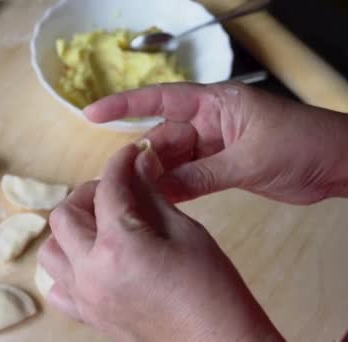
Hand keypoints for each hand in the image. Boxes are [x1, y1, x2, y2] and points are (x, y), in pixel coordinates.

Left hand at [38, 143, 282, 340]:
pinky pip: (58, 287)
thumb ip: (151, 196)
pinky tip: (90, 262)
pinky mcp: (89, 316)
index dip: (119, 164)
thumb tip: (138, 165)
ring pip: (51, 250)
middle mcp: (91, 272)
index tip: (130, 155)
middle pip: (65, 215)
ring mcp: (86, 297)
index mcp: (118, 246)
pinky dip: (67, 268)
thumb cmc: (212, 289)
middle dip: (88, 194)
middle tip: (116, 192)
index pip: (106, 189)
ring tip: (99, 226)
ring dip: (70, 230)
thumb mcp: (186, 231)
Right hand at [85, 83, 347, 203]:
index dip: (124, 105)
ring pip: (173, 162)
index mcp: (214, 104)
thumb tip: (158, 186)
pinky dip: (174, 190)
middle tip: (121, 182)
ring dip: (157, 178)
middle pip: (163, 138)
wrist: (340, 165)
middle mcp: (209, 122)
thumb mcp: (250, 158)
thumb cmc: (302, 144)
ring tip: (133, 196)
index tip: (91, 113)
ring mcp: (214, 147)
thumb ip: (203, 173)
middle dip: (143, 157)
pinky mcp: (222, 169)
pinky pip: (189, 178)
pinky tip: (158, 203)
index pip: (160, 98)